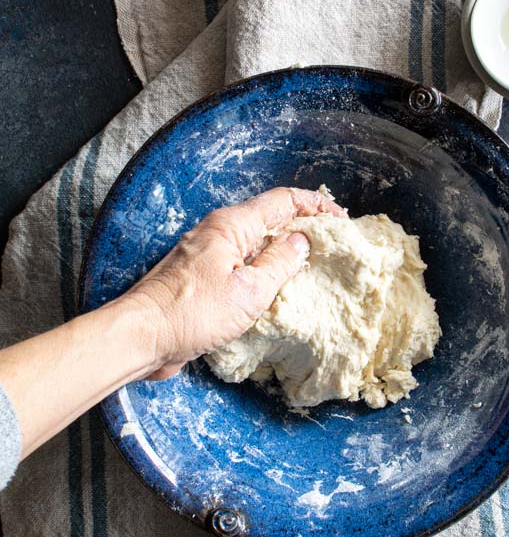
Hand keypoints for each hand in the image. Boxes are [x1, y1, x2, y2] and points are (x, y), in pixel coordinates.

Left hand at [126, 187, 345, 379]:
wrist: (141, 336)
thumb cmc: (192, 313)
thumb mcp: (249, 291)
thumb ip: (280, 263)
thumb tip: (302, 240)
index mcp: (232, 225)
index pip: (282, 200)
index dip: (315, 205)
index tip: (340, 219)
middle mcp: (218, 232)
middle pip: (268, 218)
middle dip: (301, 226)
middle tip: (331, 243)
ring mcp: (207, 253)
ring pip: (253, 242)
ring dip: (281, 249)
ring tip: (310, 265)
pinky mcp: (200, 277)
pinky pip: (239, 263)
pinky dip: (261, 269)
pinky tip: (274, 287)